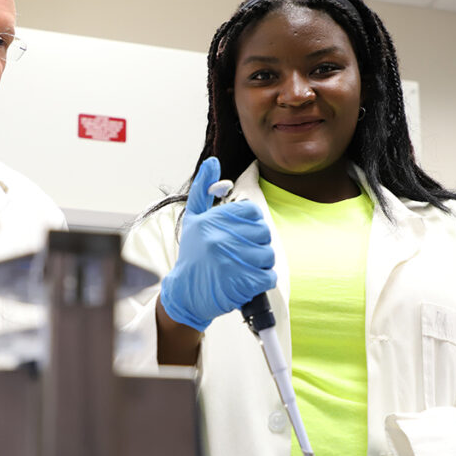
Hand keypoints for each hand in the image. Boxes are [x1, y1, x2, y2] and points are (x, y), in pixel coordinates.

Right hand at [159, 157, 276, 331]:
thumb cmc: (193, 255)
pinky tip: (248, 280)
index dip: (251, 225)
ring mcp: (231, 261)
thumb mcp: (193, 219)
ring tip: (244, 267)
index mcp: (212, 221)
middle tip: (242, 254)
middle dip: (257, 245)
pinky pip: (269, 276)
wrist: (186, 294)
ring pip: (268, 255)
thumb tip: (212, 162)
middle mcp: (220, 238)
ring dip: (260, 264)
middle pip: (264, 233)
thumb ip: (203, 189)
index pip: (253, 212)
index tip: (241, 236)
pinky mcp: (241, 282)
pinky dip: (263, 280)